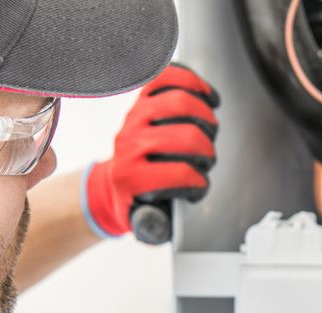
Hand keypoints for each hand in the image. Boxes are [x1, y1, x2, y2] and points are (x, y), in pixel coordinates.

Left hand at [82, 63, 219, 238]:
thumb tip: (163, 221)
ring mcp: (134, 118)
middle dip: (206, 152)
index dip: (198, 183)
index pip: (179, 174)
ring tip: (209, 132)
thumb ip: (155, 226)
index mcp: (130, 177)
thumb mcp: (142, 223)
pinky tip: (206, 97)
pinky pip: (168, 76)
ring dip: (206, 119)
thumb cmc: (134, 201)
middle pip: (186, 137)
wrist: (112, 183)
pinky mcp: (140, 100)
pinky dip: (192, 82)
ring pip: (181, 103)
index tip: (198, 187)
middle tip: (206, 161)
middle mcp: (129, 144)